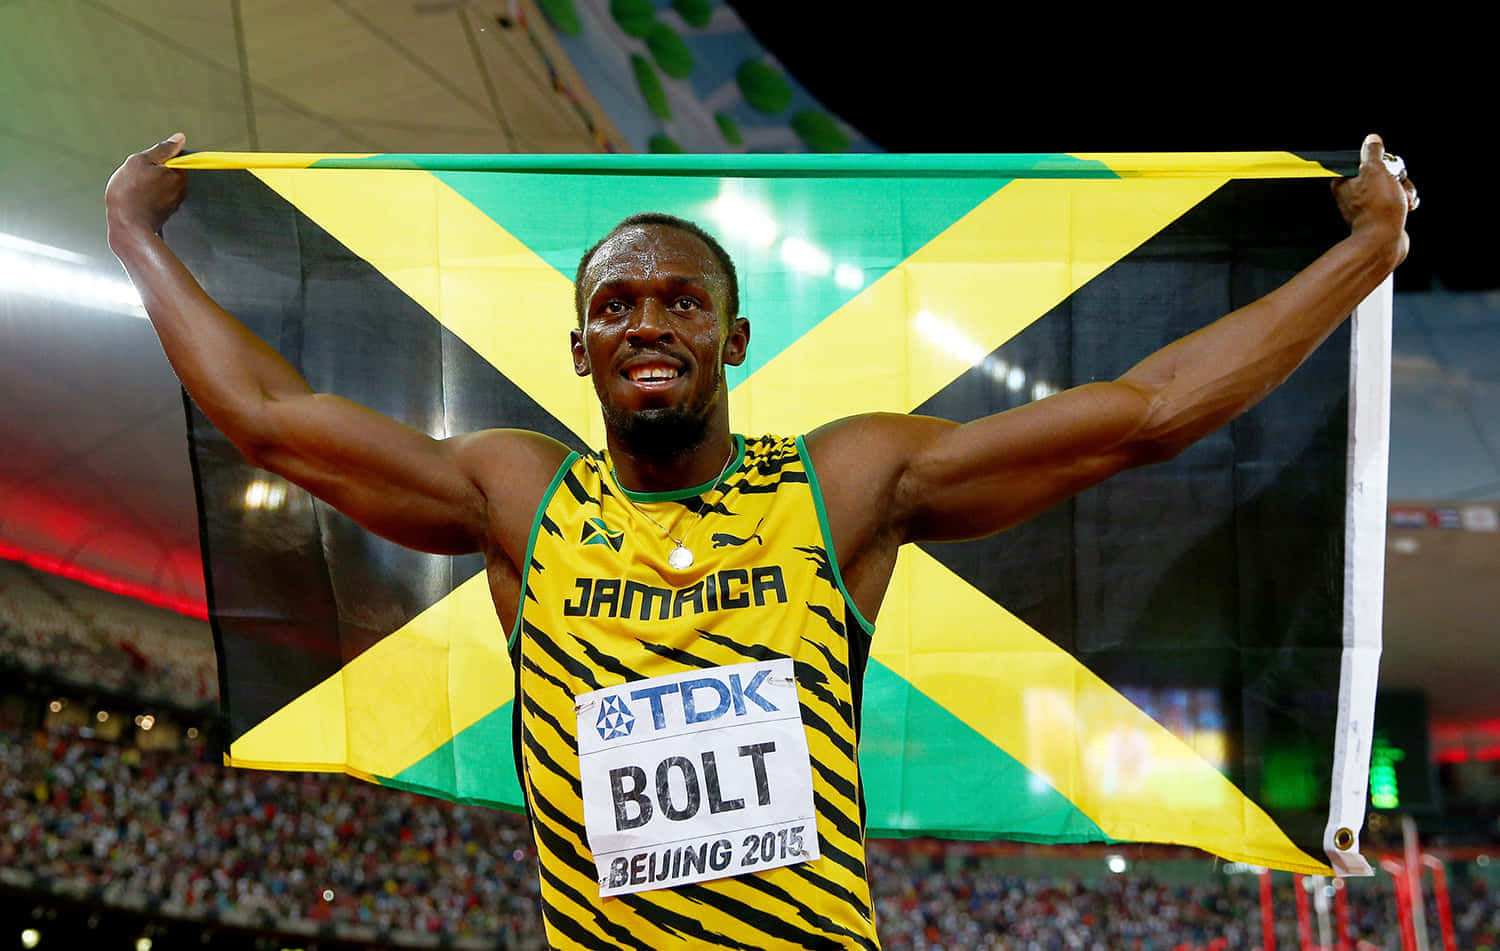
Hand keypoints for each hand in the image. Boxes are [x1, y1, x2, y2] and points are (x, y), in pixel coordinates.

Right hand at [105, 134, 187, 247]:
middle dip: (150, 172)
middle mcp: (181, 191)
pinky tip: (133, 201)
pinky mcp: (163, 214)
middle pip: (165, 173)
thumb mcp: (141, 161)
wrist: (127, 228)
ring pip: (158, 187)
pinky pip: (153, 200)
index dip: (155, 159)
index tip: (143, 165)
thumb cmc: (130, 194)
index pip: (173, 159)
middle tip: (135, 178)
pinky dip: (144, 198)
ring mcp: (173, 204)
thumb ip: (161, 149)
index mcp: (179, 176)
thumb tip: (178, 138)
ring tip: (133, 190)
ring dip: (145, 186)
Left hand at [1331, 133, 1415, 265]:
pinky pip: (1397, 200)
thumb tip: (1372, 140)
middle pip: (1384, 172)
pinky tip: (1407, 207)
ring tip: (1404, 201)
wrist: (1384, 242)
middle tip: (1396, 186)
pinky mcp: (1382, 214)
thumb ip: (1373, 153)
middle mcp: (1353, 193)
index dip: (1384, 162)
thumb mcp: (1375, 171)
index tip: (1389, 168)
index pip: (1367, 160)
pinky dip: (1405, 201)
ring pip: (1394, 185)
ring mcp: (1368, 205)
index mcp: (1345, 181)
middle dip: (1398, 178)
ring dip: (1404, 190)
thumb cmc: (1378, 208)